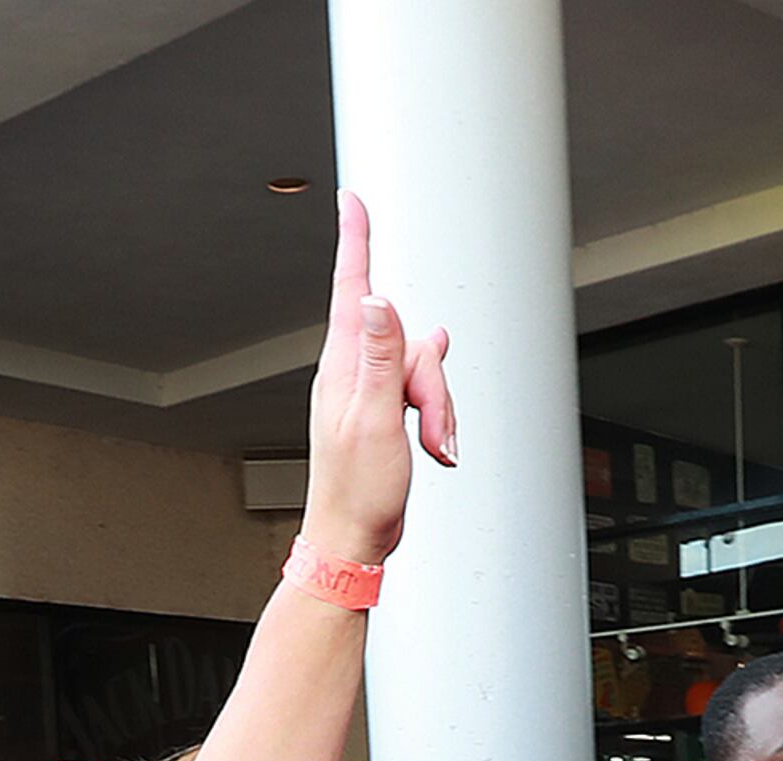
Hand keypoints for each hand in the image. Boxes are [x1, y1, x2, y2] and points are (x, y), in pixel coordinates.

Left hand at [294, 192, 456, 573]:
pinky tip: (433, 436)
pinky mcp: (386, 408)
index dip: (356, 242)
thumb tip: (378, 301)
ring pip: (422, 367)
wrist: (354, 536)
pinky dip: (436, 414)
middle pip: (408, 338)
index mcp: (343, 366)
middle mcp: (354, 371)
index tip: (353, 201)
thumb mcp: (375, 420)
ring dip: (438, 407)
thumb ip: (381, 357)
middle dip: (433, 380)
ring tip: (431, 445)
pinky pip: (422, 390)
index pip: (351, 288)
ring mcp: (371, 390)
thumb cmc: (357, 490)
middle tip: (433, 426)